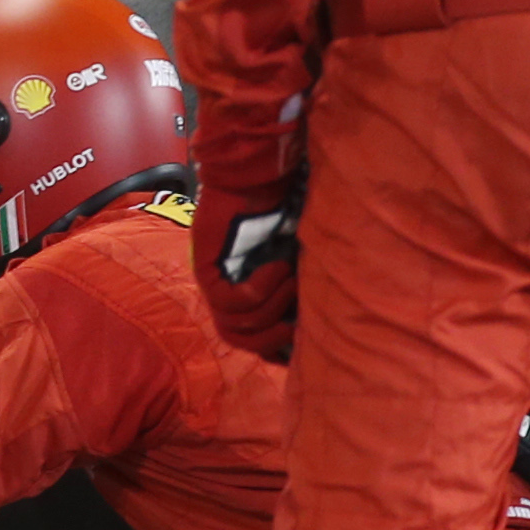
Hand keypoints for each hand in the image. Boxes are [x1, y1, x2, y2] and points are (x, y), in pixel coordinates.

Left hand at [200, 192, 300, 359]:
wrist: (259, 179)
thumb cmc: (283, 216)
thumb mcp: (299, 260)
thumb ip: (302, 290)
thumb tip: (323, 325)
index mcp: (243, 294)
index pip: (250, 339)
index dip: (275, 350)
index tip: (304, 346)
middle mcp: (223, 293)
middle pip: (239, 340)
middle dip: (272, 339)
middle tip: (298, 323)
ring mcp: (211, 282)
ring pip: (236, 325)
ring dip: (273, 306)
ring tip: (292, 278)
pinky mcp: (205, 270)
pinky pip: (231, 301)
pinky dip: (260, 288)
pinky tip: (277, 266)